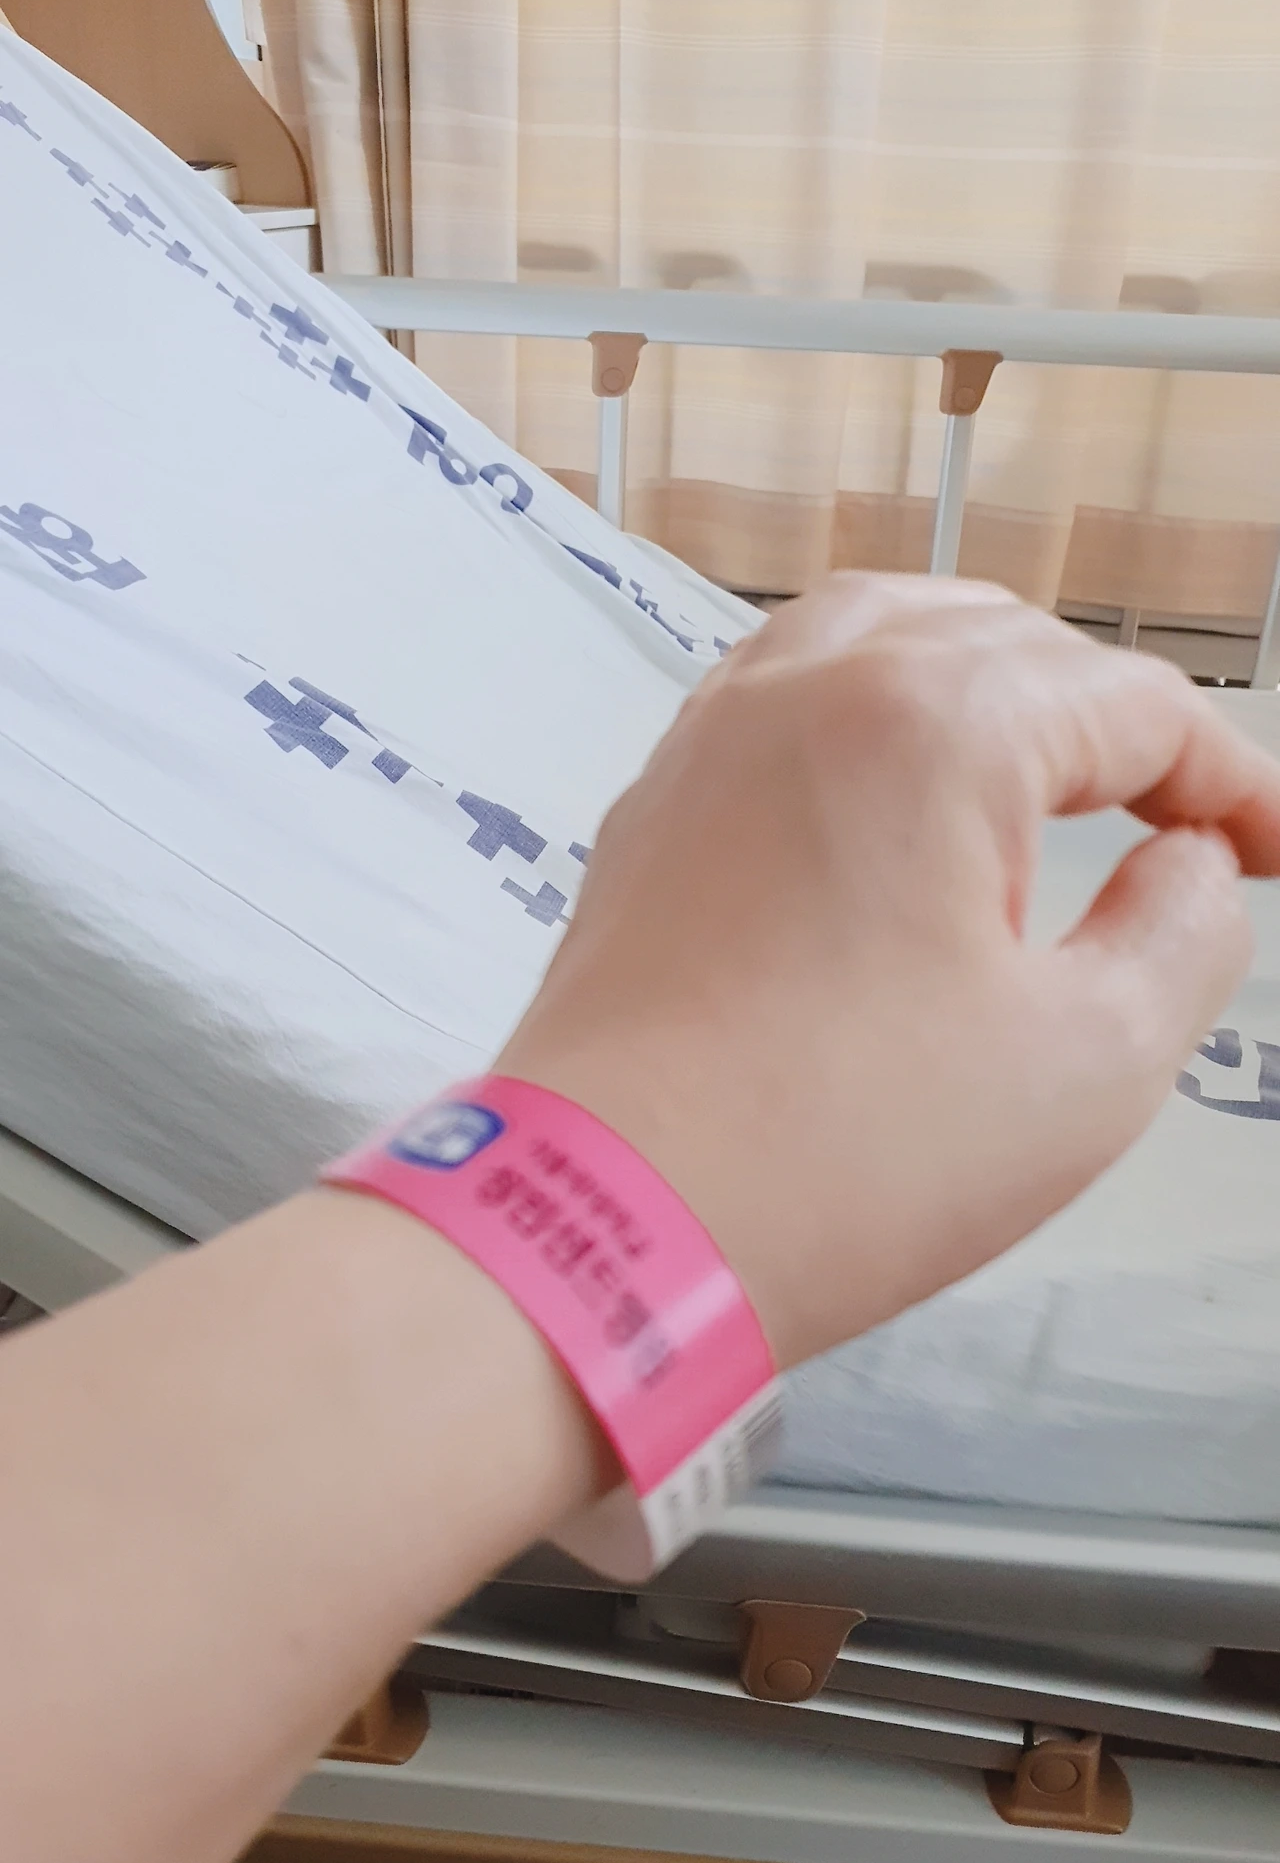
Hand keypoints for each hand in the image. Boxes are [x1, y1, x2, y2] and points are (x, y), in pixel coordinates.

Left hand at [500, 574, 1279, 1369]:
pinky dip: (865, 709)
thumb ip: (1184, 930)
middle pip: (1007, 645)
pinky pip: (780, 698)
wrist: (603, 1226)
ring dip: (984, 682)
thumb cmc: (843, 1155)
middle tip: (1173, 823)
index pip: (1131, 703)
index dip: (1228, 778)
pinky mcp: (651, 809)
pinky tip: (887, 790)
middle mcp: (810, 688)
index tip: (1269, 855)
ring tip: (1041, 764)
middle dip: (1112, 723)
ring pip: (879, 636)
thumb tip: (1188, 862)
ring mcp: (712, 739)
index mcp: (935, 722)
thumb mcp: (1090, 1062)